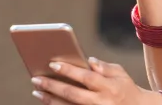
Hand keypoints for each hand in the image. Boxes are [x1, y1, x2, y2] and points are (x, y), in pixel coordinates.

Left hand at [31, 58, 159, 104]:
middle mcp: (102, 102)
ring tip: (37, 91)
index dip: (69, 71)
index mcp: (110, 87)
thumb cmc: (126, 88)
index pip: (86, 77)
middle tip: (35, 79)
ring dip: (50, 100)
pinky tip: (47, 101)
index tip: (52, 64)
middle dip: (52, 86)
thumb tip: (87, 60)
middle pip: (72, 94)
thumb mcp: (121, 74)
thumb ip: (104, 66)